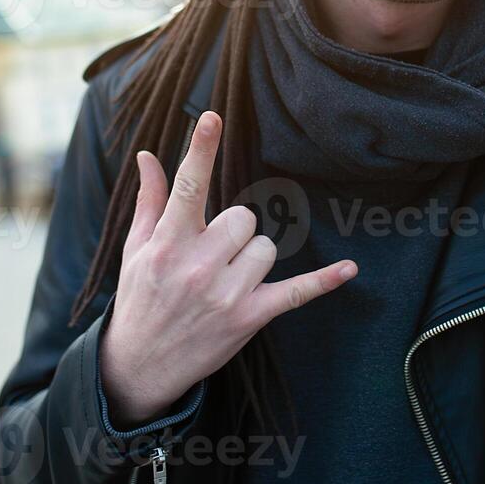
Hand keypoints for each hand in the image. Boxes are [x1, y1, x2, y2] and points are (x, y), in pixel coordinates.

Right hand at [99, 110, 356, 424]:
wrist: (139, 366)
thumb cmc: (141, 298)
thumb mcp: (136, 249)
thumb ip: (150, 200)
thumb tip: (147, 155)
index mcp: (167, 243)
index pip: (188, 187)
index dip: (201, 150)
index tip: (213, 117)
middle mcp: (196, 265)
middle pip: (244, 217)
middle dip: (234, 232)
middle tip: (211, 256)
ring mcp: (225, 293)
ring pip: (266, 248)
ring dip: (252, 259)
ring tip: (224, 281)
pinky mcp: (249, 317)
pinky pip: (295, 291)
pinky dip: (323, 281)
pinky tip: (349, 269)